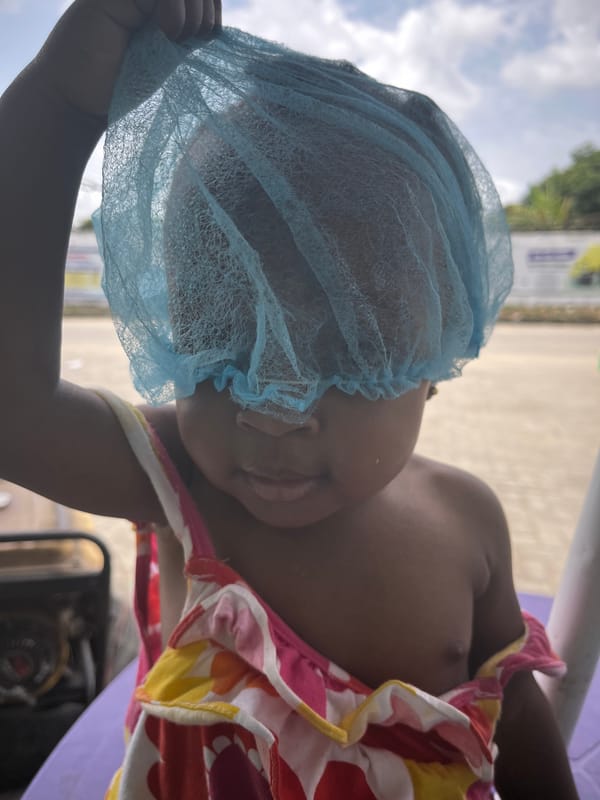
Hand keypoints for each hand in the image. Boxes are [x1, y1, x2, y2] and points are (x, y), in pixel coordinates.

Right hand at [34, 0, 221, 118]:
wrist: (80, 97)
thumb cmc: (123, 81)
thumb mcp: (168, 53)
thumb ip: (190, 29)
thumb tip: (218, 16)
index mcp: (158, 1)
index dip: (213, 9)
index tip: (204, 40)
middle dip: (207, 10)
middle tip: (190, 40)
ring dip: (194, 13)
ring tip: (176, 39)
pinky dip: (176, 13)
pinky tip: (165, 34)